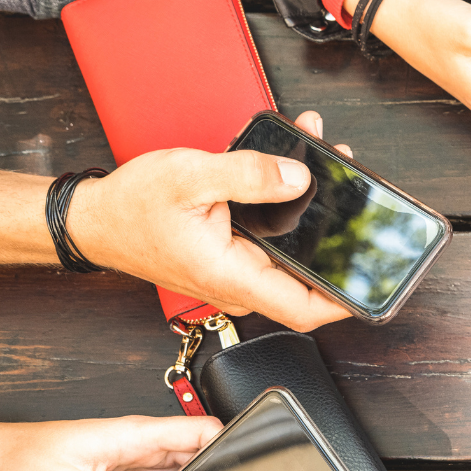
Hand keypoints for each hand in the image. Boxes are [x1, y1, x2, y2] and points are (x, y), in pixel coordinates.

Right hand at [68, 111, 354, 331]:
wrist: (94, 219)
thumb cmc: (130, 207)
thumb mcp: (190, 176)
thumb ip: (248, 175)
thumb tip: (298, 177)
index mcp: (230, 275)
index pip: (303, 307)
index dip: (346, 298)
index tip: (375, 278)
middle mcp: (238, 283)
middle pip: (307, 274)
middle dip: (337, 234)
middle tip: (354, 190)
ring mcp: (236, 272)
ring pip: (292, 254)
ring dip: (315, 213)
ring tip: (327, 163)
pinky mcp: (233, 256)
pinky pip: (273, 241)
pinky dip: (288, 207)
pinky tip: (294, 171)